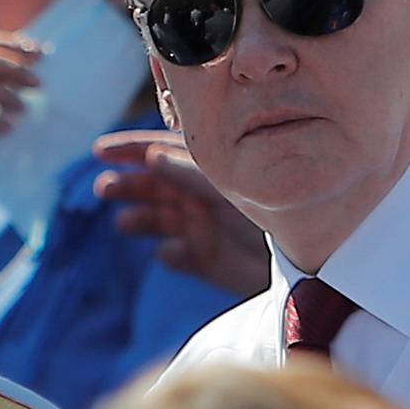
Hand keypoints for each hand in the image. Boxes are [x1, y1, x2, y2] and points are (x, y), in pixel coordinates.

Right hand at [93, 130, 269, 297]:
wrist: (309, 256)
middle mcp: (198, 194)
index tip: (100, 150)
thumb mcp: (229, 183)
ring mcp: (200, 226)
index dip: (130, 148)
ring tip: (125, 222)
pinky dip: (171, 254)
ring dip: (139, 218)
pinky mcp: (205, 259)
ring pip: (158, 219)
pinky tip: (173, 252)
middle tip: (104, 188)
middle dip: (128, 185)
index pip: (161, 150)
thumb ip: (191, 172)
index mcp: (205, 168)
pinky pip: (177, 255)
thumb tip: (151, 156)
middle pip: (152, 185)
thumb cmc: (273, 208)